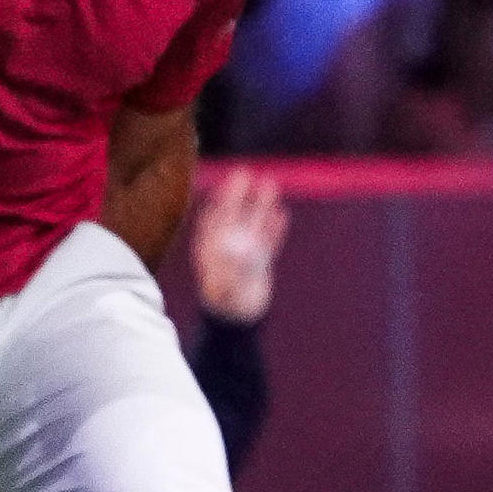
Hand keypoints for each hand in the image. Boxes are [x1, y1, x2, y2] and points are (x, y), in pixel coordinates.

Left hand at [189, 165, 291, 323]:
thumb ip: (232, 270)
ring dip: (261, 204)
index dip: (218, 200)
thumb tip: (240, 253)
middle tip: (245, 173)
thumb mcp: (225, 287)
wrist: (238, 318)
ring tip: (270, 184)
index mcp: (211, 248)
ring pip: (254, 222)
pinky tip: (282, 214)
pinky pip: (269, 239)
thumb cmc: (225, 303)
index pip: (213, 218)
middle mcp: (227, 244)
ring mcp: (245, 250)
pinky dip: (275, 227)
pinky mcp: (260, 259)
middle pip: (234, 213)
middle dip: (239, 193)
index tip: (224, 184)